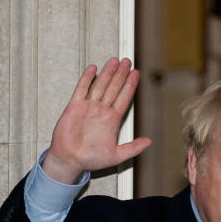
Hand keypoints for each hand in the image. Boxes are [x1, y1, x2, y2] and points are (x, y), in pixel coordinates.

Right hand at [42, 57, 152, 183]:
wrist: (71, 160)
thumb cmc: (91, 159)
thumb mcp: (117, 155)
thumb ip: (133, 148)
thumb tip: (149, 142)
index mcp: (112, 120)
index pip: (124, 98)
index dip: (130, 86)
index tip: (136, 74)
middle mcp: (101, 111)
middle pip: (114, 88)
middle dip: (121, 74)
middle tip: (127, 61)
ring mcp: (88, 107)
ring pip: (100, 85)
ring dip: (108, 73)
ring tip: (115, 61)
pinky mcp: (74, 107)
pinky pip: (82, 89)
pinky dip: (87, 78)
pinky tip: (93, 68)